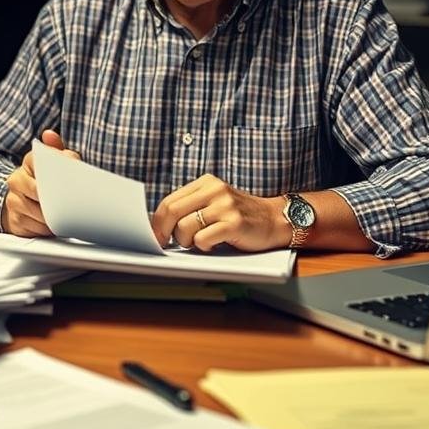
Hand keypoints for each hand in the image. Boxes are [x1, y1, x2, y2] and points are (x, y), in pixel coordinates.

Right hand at [2, 129, 80, 236]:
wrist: (22, 201)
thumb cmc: (45, 180)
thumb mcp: (55, 162)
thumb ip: (58, 150)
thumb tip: (49, 134)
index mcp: (29, 162)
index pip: (42, 163)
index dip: (59, 170)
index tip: (72, 175)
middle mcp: (16, 180)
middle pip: (39, 190)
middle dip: (57, 197)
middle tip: (74, 200)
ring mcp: (13, 201)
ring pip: (38, 211)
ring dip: (54, 216)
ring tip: (69, 214)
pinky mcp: (15, 220)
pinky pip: (36, 228)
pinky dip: (49, 228)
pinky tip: (57, 225)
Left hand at [151, 174, 289, 251]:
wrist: (274, 219)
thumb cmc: (239, 216)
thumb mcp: (215, 202)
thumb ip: (191, 207)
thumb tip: (160, 225)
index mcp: (206, 183)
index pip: (169, 201)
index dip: (157, 221)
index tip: (155, 235)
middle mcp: (214, 190)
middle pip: (172, 211)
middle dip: (164, 232)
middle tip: (164, 244)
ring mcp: (225, 205)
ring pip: (185, 227)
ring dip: (186, 241)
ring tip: (199, 242)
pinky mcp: (234, 223)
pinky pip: (203, 238)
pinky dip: (202, 246)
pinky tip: (213, 244)